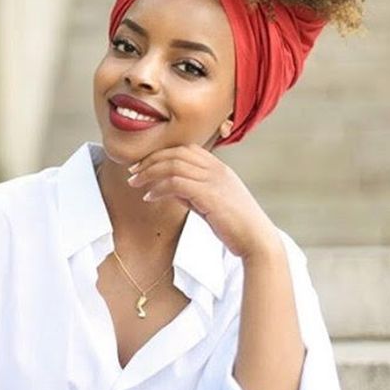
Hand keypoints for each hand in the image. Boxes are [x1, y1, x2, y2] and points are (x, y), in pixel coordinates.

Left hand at [127, 144, 280, 259]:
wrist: (256, 240)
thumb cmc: (235, 225)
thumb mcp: (211, 203)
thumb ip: (192, 193)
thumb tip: (168, 189)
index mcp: (219, 168)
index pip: (186, 149)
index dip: (161, 153)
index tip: (144, 165)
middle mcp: (216, 169)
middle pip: (176, 153)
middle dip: (150, 160)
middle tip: (132, 172)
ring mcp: (213, 180)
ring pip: (173, 165)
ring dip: (149, 173)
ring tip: (135, 184)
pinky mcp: (209, 194)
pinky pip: (175, 183)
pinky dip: (158, 188)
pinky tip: (149, 197)